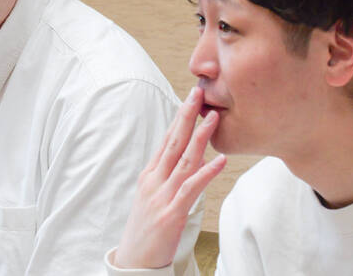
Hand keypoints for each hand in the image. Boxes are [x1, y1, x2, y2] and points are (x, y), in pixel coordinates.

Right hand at [113, 87, 226, 268]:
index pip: (167, 139)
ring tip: (214, 117)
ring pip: (183, 160)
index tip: (192, 97)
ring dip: (200, 137)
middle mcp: (154, 181)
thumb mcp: (154, 197)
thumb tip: (194, 156)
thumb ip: (171, 175)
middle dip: (187, 116)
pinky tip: (219, 160)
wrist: (133, 262)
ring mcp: (161, 196)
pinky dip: (206, 173)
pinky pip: (191, 189)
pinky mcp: (171, 214)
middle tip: (199, 92)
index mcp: (150, 175)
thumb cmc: (146, 230)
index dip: (180, 117)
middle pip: (173, 142)